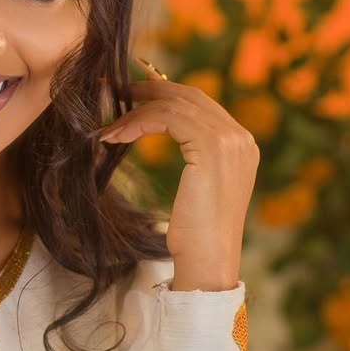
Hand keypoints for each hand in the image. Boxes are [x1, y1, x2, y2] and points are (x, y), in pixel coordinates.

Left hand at [97, 59, 259, 285]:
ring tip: (108, 127)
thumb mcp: (198, 188)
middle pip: (189, 95)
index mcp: (240, 144)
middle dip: (150, 90)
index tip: (135, 94)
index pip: (201, 104)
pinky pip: (168, 118)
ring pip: (175, 105)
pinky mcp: (211, 147)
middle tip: (116, 91)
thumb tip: (165, 132)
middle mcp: (240, 137)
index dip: (166, 93)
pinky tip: (116, 136)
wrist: (208, 260)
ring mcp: (229, 140)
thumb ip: (195, 158)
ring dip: (135, 112)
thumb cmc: (195, 235)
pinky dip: (138, 122)